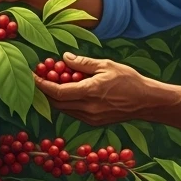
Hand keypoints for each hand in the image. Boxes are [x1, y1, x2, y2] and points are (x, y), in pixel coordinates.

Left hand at [34, 53, 150, 124]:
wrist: (147, 101)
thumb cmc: (129, 80)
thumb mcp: (107, 65)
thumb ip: (83, 63)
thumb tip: (65, 57)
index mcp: (89, 92)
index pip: (57, 91)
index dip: (41, 84)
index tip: (33, 75)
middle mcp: (87, 108)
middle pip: (56, 102)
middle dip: (46, 91)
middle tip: (42, 77)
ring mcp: (90, 117)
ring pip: (63, 109)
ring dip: (57, 97)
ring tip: (58, 82)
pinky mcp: (94, 122)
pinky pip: (73, 112)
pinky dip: (68, 102)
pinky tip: (72, 92)